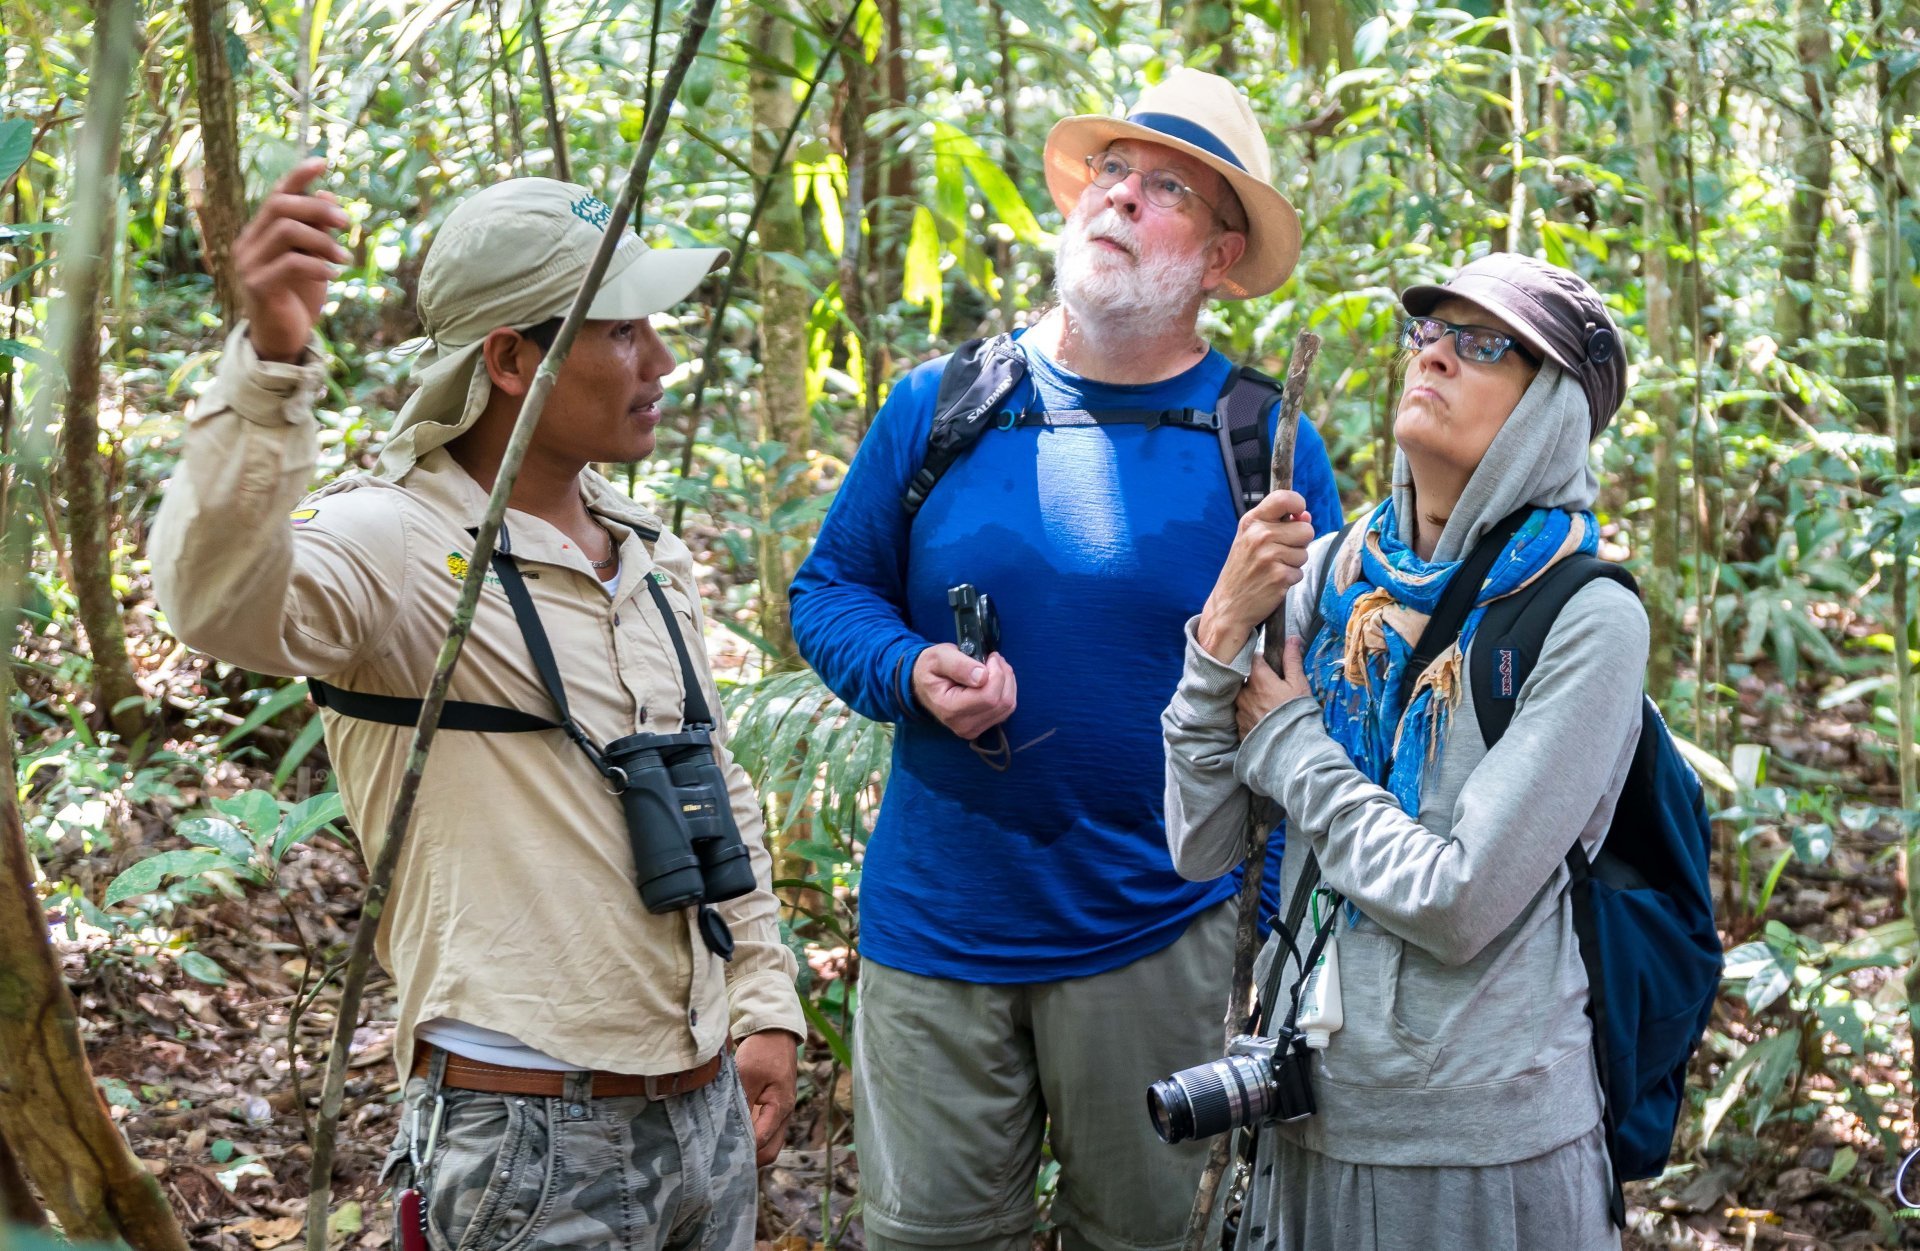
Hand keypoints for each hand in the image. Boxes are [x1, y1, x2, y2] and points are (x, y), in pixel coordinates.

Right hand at [234, 158, 350, 362]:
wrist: (282, 338)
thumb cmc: (298, 297)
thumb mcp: (313, 259)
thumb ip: (317, 230)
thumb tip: (329, 196)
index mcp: (260, 232)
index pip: (276, 194)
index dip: (298, 176)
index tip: (323, 162)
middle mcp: (248, 243)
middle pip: (280, 206)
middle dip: (317, 209)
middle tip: (347, 224)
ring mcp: (249, 264)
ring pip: (286, 231)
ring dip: (323, 242)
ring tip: (343, 260)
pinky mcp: (258, 285)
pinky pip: (291, 263)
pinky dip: (318, 266)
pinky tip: (334, 276)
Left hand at [734, 1030, 797, 1167]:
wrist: (775, 1034)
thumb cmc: (763, 1051)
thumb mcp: (747, 1074)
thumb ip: (740, 1103)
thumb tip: (728, 1130)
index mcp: (781, 1107)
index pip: (761, 1141)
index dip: (742, 1150)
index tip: (719, 1155)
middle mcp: (784, 1116)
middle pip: (769, 1152)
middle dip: (749, 1160)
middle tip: (721, 1162)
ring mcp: (780, 1115)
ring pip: (768, 1146)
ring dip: (750, 1151)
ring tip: (724, 1153)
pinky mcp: (773, 1111)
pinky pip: (764, 1134)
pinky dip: (751, 1140)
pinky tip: (732, 1138)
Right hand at [912, 645, 1016, 739]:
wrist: (923, 685)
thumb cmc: (930, 669)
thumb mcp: (937, 657)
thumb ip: (958, 665)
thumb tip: (982, 676)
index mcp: (950, 709)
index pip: (989, 696)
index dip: (996, 673)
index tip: (989, 657)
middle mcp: (963, 725)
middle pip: (1002, 702)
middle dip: (1004, 675)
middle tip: (993, 659)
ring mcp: (973, 729)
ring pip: (1008, 706)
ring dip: (1007, 682)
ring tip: (994, 667)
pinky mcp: (982, 728)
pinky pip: (1006, 710)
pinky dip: (1006, 691)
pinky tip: (995, 680)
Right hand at [1197, 491, 1314, 661]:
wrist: (1228, 605)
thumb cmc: (1242, 569)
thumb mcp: (1251, 539)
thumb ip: (1278, 524)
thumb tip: (1306, 516)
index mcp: (1251, 522)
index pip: (1284, 498)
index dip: (1298, 504)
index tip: (1298, 514)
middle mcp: (1260, 536)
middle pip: (1306, 529)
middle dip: (1299, 543)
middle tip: (1278, 554)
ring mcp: (1269, 556)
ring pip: (1304, 553)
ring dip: (1294, 563)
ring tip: (1272, 569)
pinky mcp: (1279, 576)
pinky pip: (1300, 572)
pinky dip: (1290, 579)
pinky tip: (1273, 582)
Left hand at [1235, 636, 1312, 739]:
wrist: (1290, 748)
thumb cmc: (1296, 712)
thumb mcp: (1299, 684)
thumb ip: (1292, 660)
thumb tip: (1292, 639)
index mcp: (1257, 679)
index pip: (1252, 658)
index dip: (1261, 659)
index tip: (1270, 663)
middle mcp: (1243, 693)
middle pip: (1246, 678)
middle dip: (1256, 680)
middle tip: (1271, 687)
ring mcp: (1239, 711)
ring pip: (1242, 697)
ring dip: (1251, 697)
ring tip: (1267, 705)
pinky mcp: (1239, 727)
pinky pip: (1242, 714)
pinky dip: (1250, 714)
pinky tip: (1263, 719)